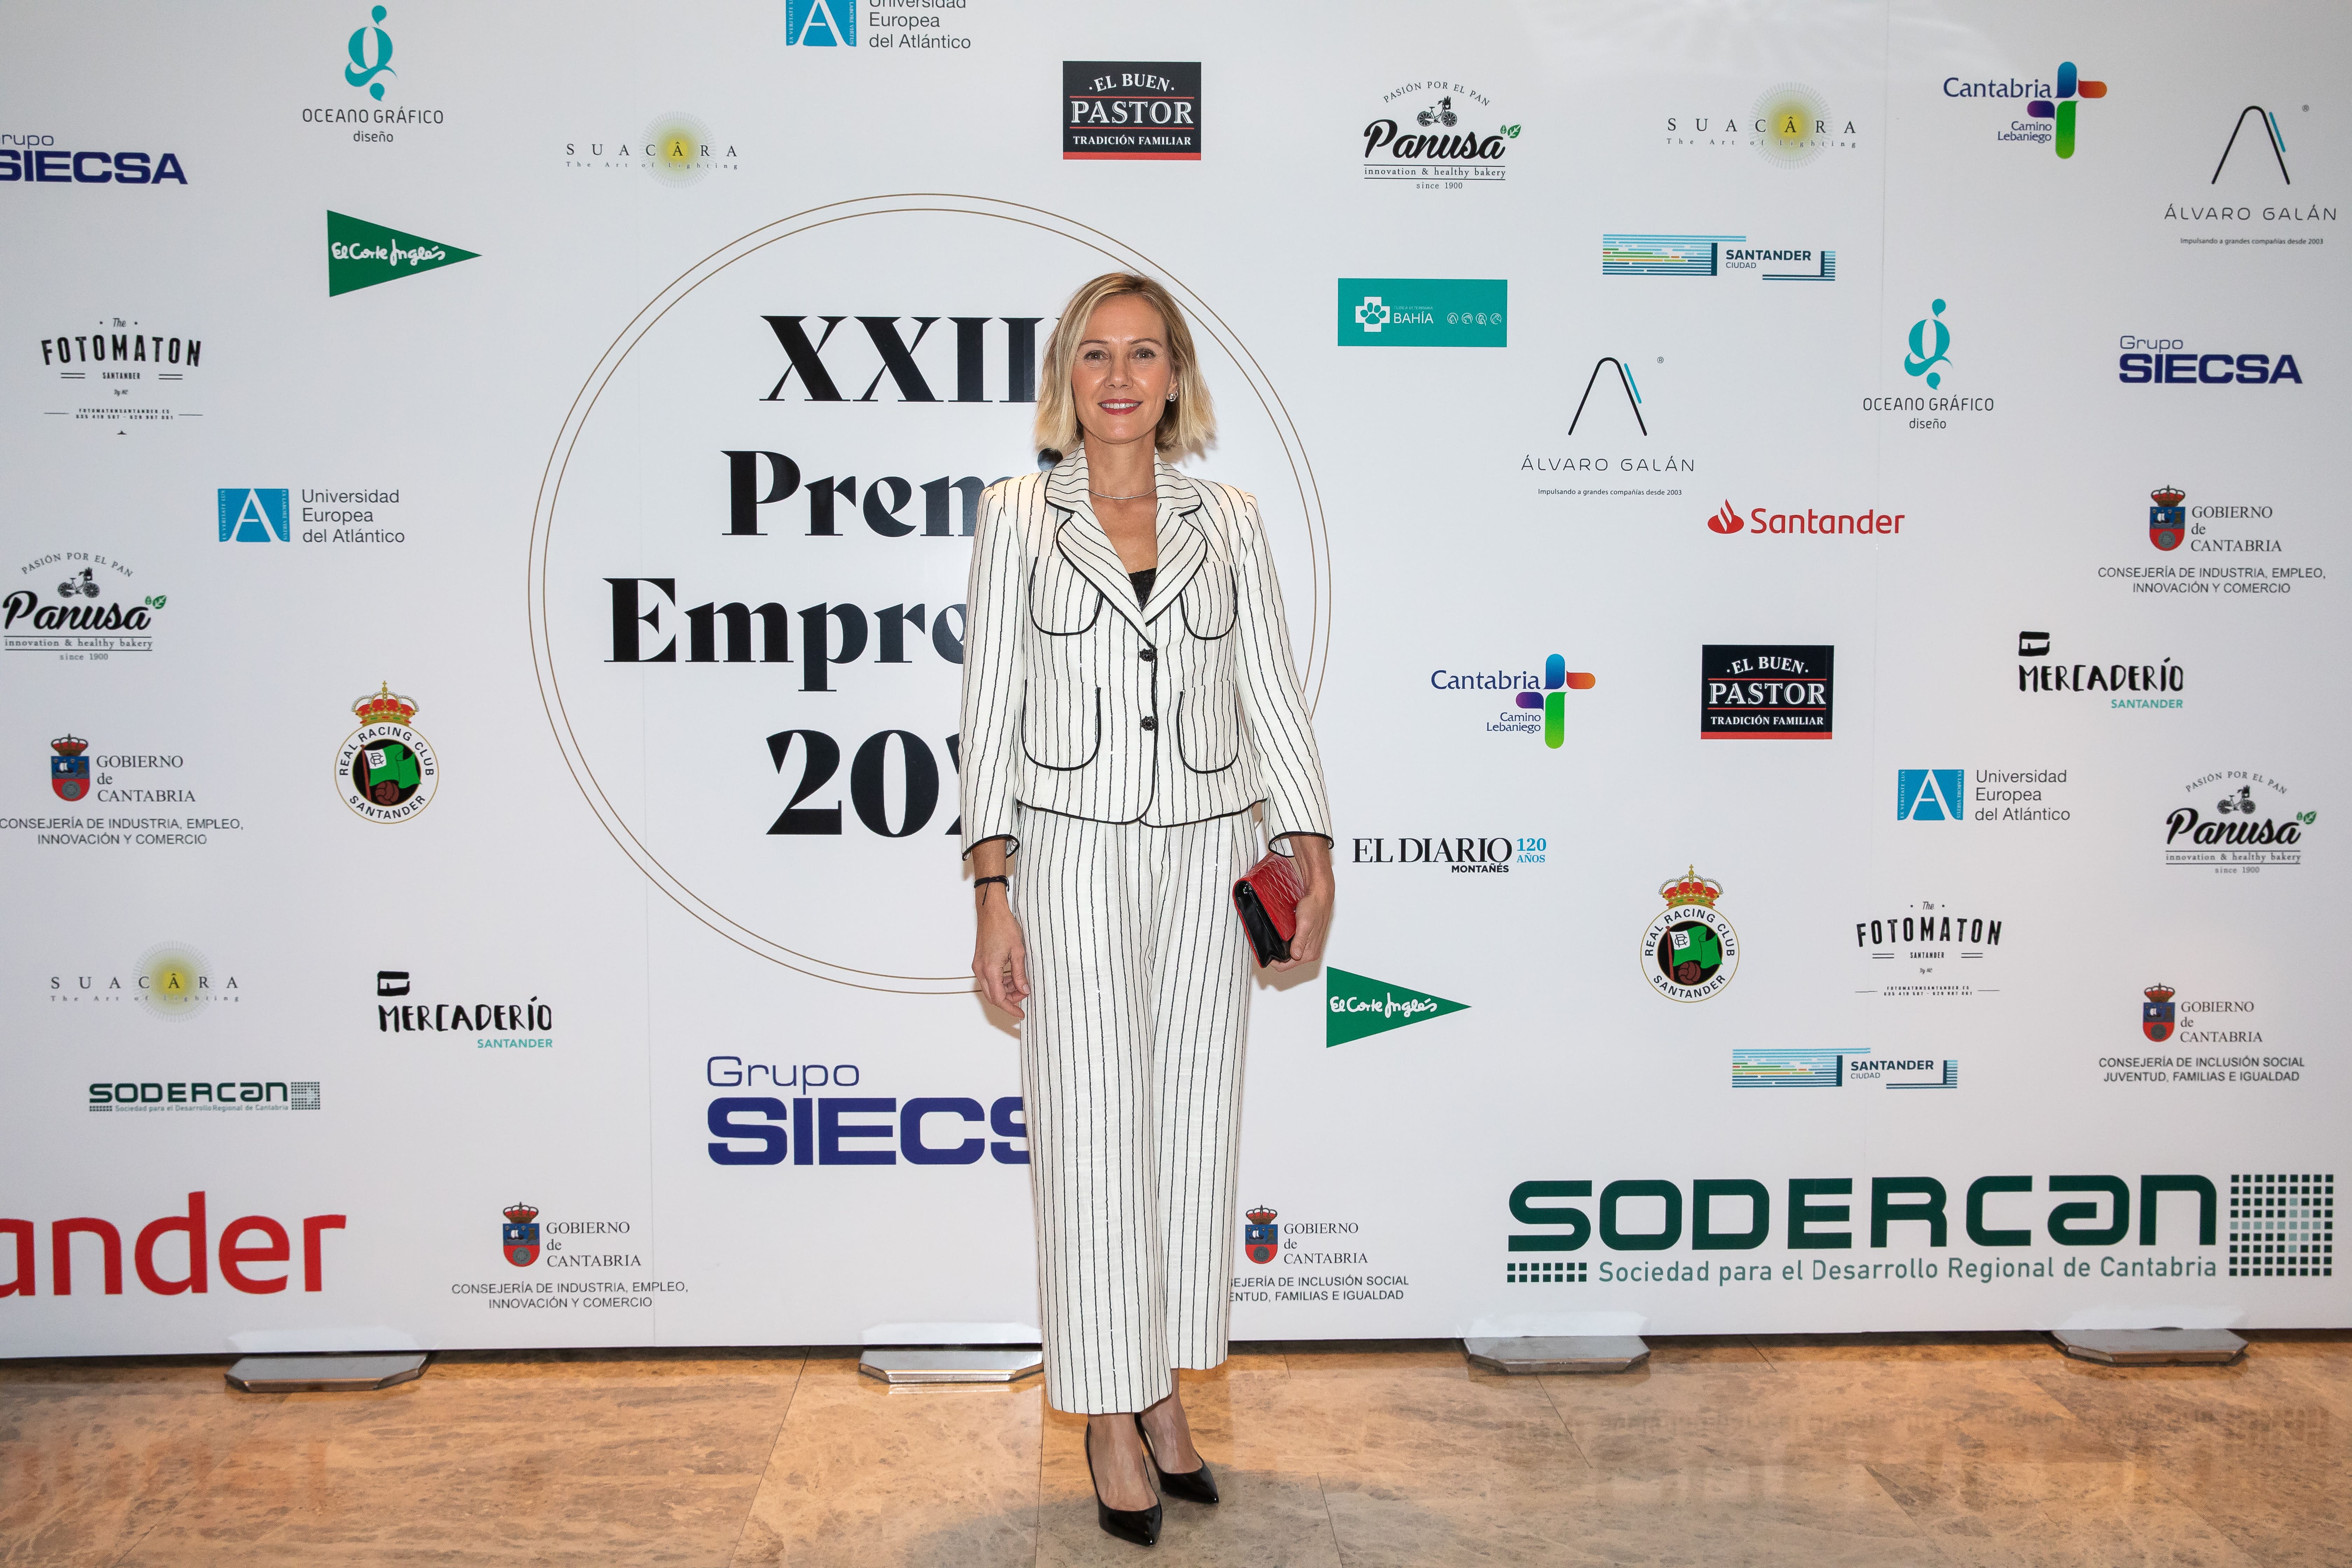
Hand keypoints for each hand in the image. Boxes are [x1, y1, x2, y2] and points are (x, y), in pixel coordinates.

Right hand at [973, 893, 1029, 1018]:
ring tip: (1020, 985)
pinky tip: (1011, 977)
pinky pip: (988, 979)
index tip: (1021, 1014)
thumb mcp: (1018, 952)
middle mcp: (980, 970)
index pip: (999, 999)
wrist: (992, 911)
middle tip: (1024, 997)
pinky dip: (1000, 982)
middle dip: (1009, 1001)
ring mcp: (978, 965)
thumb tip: (1024, 990)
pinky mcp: (979, 961)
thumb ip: (1020, 974)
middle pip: (993, 996)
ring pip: (990, 988)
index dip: (1010, 1008)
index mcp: (990, 969)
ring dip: (1005, 991)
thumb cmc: (1004, 926)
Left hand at [1269, 835, 1333, 972]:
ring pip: (1289, 955)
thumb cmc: (1314, 907)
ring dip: (1281, 950)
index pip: (1285, 966)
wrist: (1320, 896)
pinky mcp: (1307, 941)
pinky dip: (1286, 944)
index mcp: (1309, 953)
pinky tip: (1282, 936)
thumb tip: (1295, 955)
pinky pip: (1293, 947)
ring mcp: (1309, 947)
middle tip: (1265, 944)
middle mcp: (1310, 953)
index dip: (1272, 962)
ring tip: (1272, 939)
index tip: (1263, 952)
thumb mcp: (1304, 924)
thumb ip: (1299, 941)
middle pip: (1287, 962)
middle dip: (1276, 956)